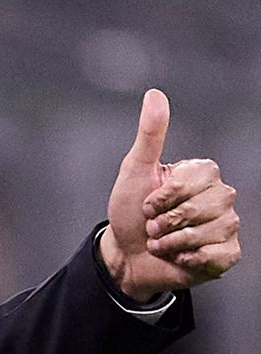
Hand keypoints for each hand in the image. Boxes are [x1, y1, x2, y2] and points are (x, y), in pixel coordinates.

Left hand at [99, 89, 240, 301]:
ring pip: (209, 232)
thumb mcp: (134, 170)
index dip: (164, 196)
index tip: (148, 203)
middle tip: (153, 225)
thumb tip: (155, 94)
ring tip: (161, 241)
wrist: (126, 253)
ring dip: (173, 242)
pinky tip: (179, 256)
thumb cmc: (129, 211)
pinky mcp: (227, 253)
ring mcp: (227, 225)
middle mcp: (221, 196)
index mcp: (202, 173)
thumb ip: (150, 135)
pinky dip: (189, 259)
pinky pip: (217, 255)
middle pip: (203, 207)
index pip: (194, 180)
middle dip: (166, 221)